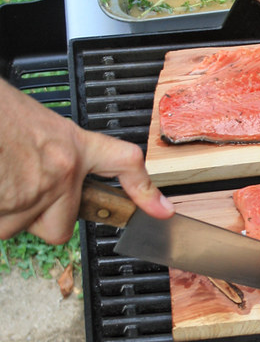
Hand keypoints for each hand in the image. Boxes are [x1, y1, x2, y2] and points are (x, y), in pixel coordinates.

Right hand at [0, 80, 173, 243]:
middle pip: (59, 226)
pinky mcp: (6, 215)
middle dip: (38, 217)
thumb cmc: (0, 113)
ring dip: (2, 210)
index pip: (123, 165)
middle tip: (15, 187)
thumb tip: (42, 171)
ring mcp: (32, 197)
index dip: (144, 191)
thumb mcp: (34, 123)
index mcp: (70, 145)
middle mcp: (60, 175)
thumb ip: (49, 152)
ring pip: (18, 228)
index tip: (162, 210)